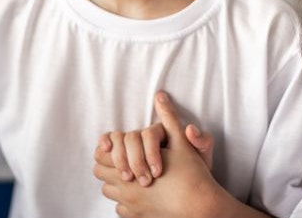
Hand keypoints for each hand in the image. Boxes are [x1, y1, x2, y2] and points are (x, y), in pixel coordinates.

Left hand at [93, 91, 224, 217]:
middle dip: (109, 164)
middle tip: (124, 158)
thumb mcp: (181, 142)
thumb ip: (168, 119)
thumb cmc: (192, 174)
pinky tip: (140, 193)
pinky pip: (120, 209)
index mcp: (130, 168)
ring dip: (116, 183)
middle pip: (100, 173)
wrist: (202, 207)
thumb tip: (160, 96)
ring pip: (108, 192)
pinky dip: (125, 201)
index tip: (117, 145)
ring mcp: (130, 206)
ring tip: (132, 175)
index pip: (101, 156)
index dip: (108, 148)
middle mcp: (126, 189)